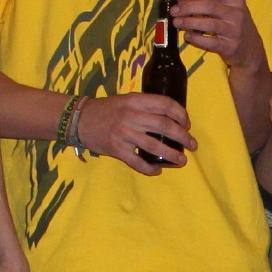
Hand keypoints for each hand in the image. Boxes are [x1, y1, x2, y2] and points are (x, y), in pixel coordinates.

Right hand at [77, 92, 194, 173]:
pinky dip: (149, 168)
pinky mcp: (117, 149)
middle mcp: (131, 115)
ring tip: (181, 160)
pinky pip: (137, 161)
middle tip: (192, 144)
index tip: (187, 124)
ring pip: (155, 145)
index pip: (166, 105)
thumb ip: (144, 106)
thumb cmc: (106, 109)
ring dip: (172, 154)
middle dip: (183, 136)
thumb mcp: (126, 100)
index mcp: (135, 100)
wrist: (79, 119)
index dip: (181, 114)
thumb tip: (170, 117)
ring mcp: (124, 133)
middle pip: (165, 126)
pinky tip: (157, 171)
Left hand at [168, 0, 261, 70]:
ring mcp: (235, 31)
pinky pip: (210, 42)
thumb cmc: (235, 26)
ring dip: (189, 22)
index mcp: (236, 0)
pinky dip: (196, 39)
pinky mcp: (231, 47)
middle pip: (208, 6)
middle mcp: (238, 13)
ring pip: (209, 24)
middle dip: (188, 7)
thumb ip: (212, 1)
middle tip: (174, 10)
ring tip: (176, 22)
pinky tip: (187, 36)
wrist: (251, 51)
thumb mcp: (231, 9)